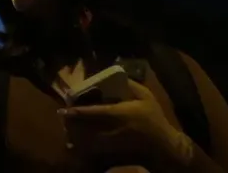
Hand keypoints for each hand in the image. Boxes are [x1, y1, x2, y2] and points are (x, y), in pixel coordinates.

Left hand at [60, 79, 195, 168]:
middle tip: (63, 118)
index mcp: (121, 113)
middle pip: (86, 128)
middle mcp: (113, 129)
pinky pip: (93, 151)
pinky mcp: (113, 153)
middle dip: (72, 124)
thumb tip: (118, 74)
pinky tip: (75, 143)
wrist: (163, 146)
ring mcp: (112, 143)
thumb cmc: (154, 118)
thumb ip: (132, 85)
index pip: (95, 112)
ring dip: (75, 136)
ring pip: (87, 141)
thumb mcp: (147, 97)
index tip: (64, 109)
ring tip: (67, 129)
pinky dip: (82, 147)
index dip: (78, 112)